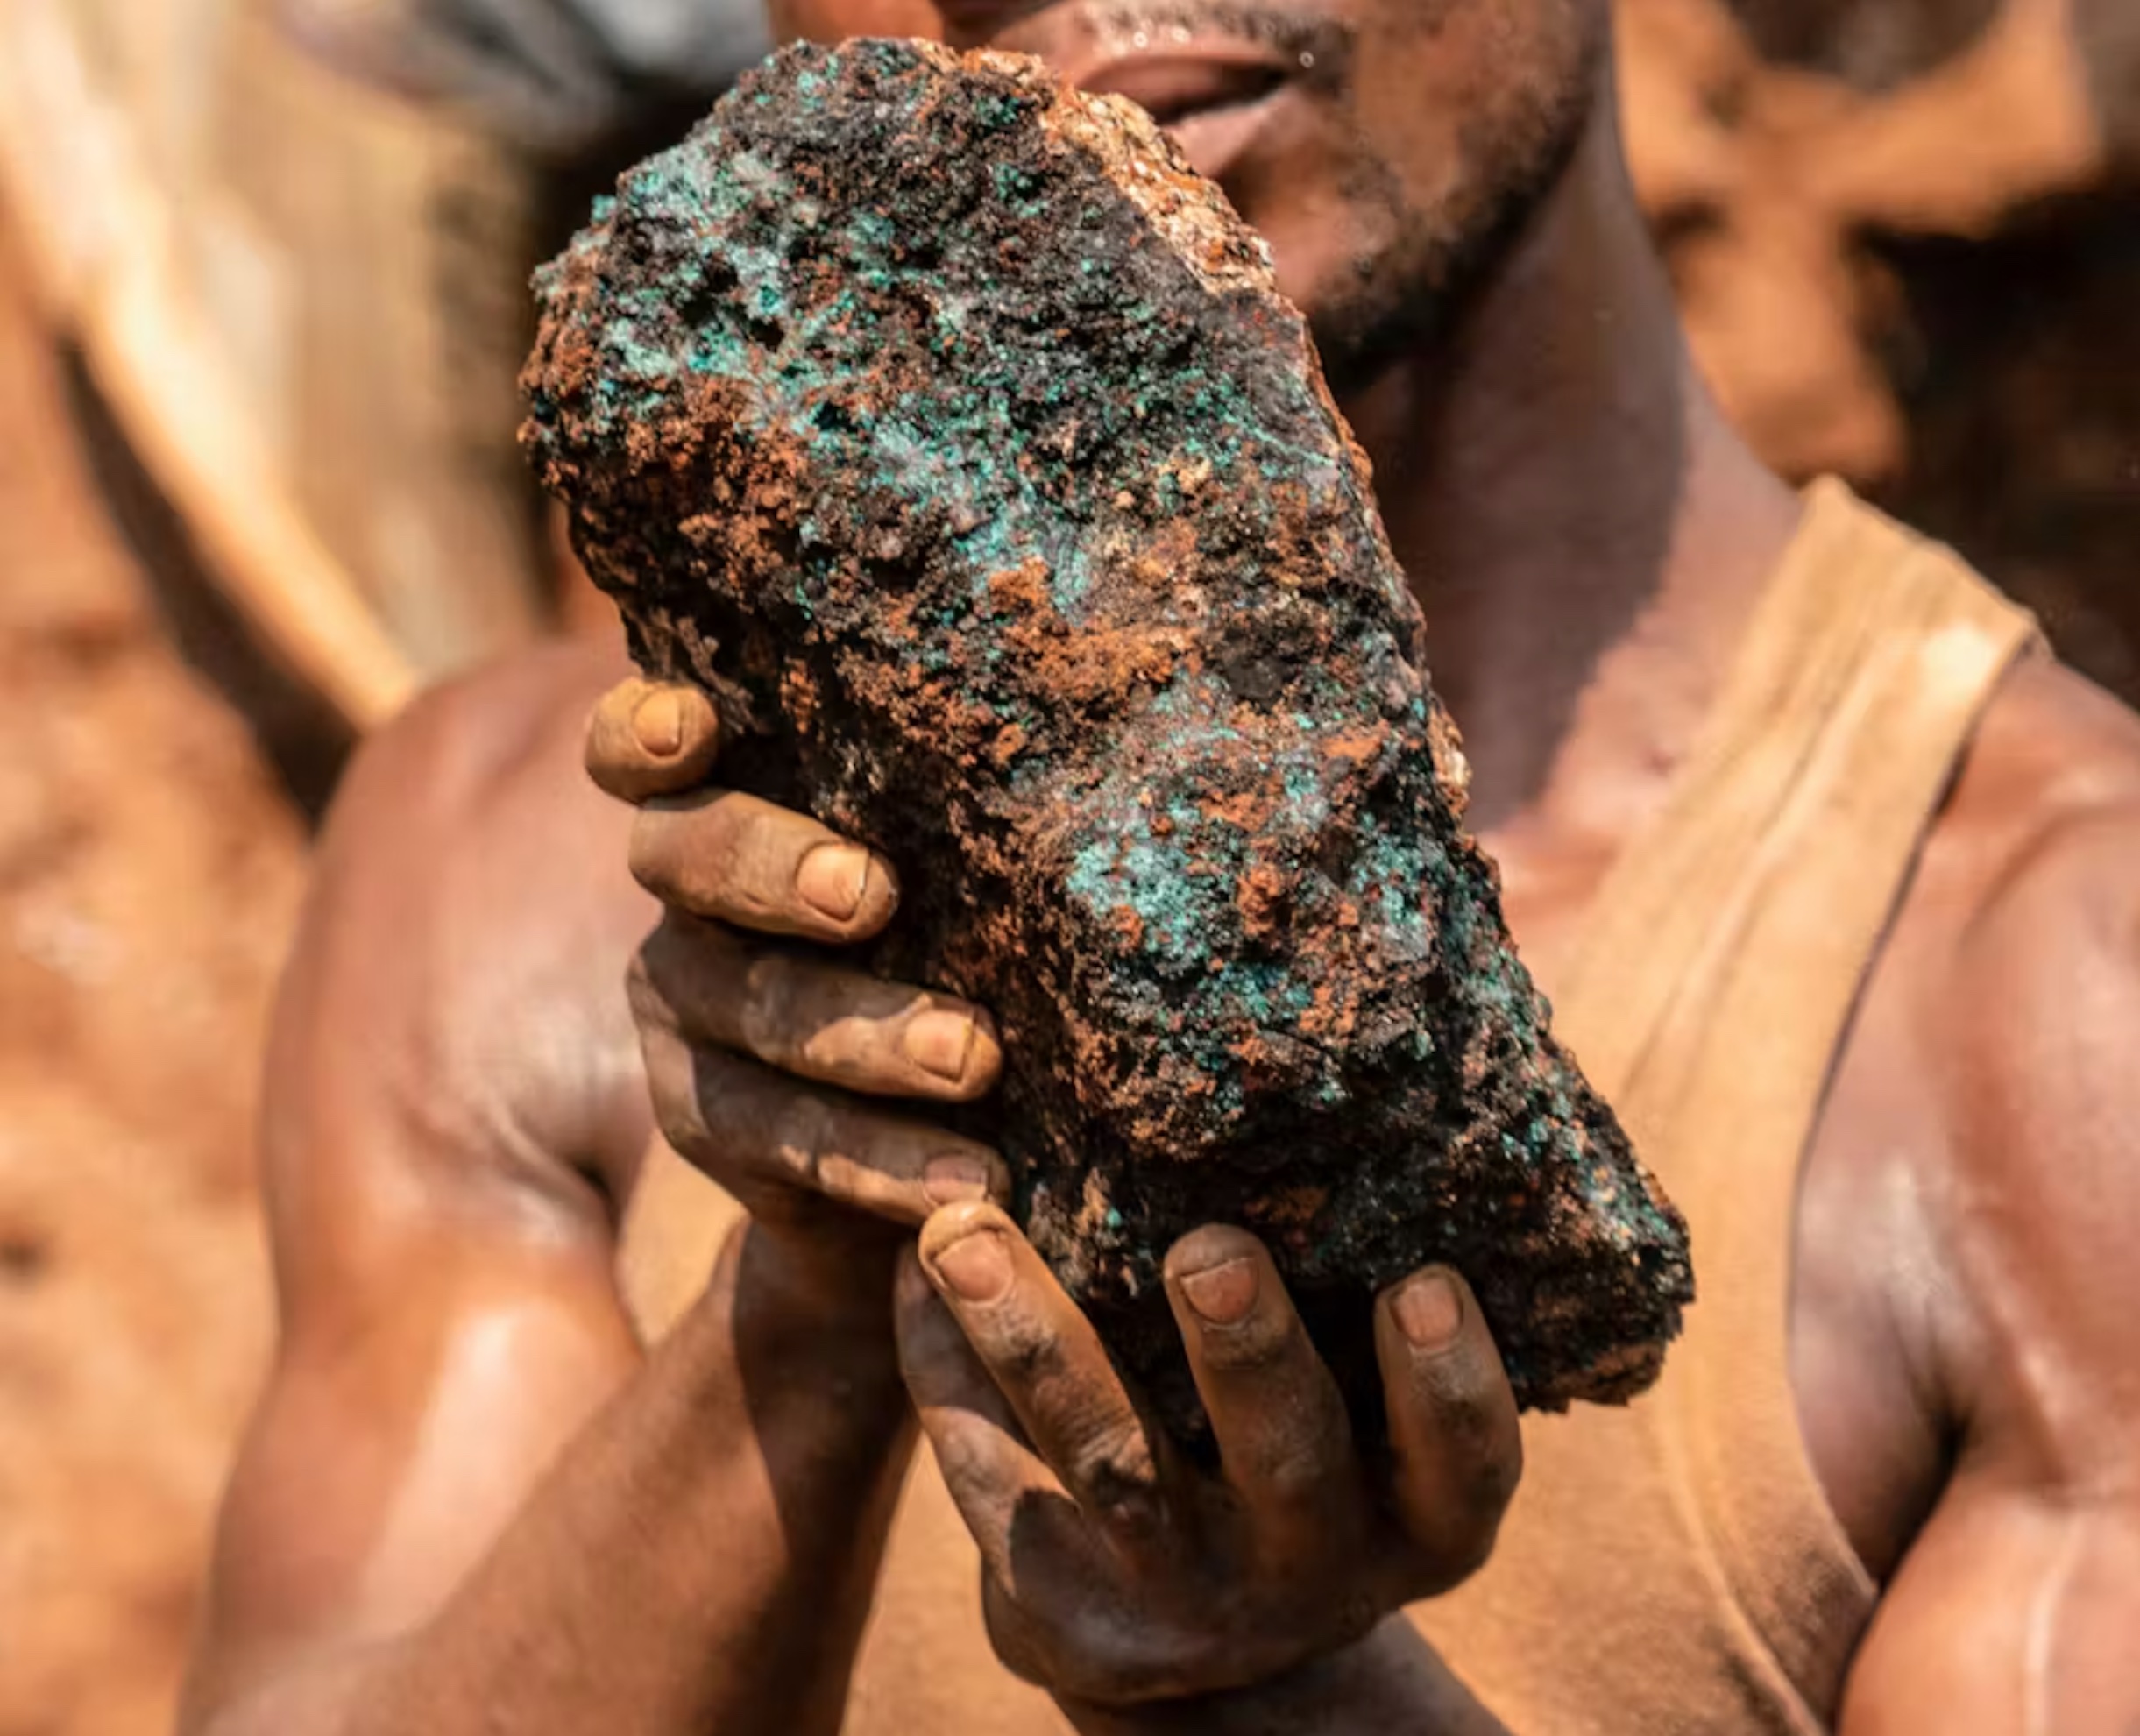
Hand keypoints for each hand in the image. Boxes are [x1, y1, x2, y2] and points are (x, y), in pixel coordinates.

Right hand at [586, 677, 1008, 1231]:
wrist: (917, 1141)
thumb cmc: (957, 935)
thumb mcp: (950, 867)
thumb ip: (958, 804)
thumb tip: (1110, 709)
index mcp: (730, 805)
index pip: (637, 753)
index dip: (641, 734)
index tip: (691, 726)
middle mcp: (687, 904)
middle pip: (685, 858)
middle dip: (775, 871)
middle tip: (871, 893)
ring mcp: (690, 1018)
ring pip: (758, 1013)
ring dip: (870, 1037)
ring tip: (976, 1059)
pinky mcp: (714, 1129)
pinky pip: (794, 1144)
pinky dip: (890, 1162)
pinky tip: (971, 1183)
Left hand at [894, 1203, 1521, 1707]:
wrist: (1193, 1649)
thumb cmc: (1303, 1460)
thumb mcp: (1370, 1428)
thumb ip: (1364, 1301)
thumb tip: (1340, 1093)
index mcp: (1417, 1519)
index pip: (1466, 1463)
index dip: (1452, 1384)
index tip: (1423, 1280)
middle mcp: (1310, 1572)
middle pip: (1286, 1462)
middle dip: (1247, 1352)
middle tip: (1208, 1250)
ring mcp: (1181, 1601)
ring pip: (1110, 1464)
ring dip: (1038, 1339)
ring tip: (965, 1233)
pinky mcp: (1061, 1611)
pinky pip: (994, 1475)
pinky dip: (946, 1364)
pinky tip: (912, 1267)